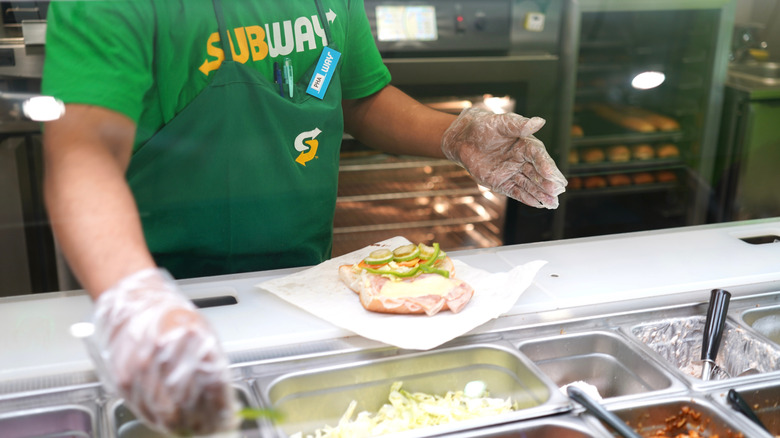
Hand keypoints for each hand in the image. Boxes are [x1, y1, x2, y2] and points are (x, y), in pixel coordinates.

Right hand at [88, 268, 237, 434]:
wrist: (133, 302)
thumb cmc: (169, 315)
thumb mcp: (202, 332)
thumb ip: (214, 364)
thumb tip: (224, 398)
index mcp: (192, 338)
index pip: (213, 385)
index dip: (221, 407)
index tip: (227, 419)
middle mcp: (165, 355)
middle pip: (190, 404)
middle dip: (204, 422)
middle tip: (211, 429)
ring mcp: (142, 369)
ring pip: (166, 414)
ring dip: (182, 426)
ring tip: (193, 429)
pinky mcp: (124, 380)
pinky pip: (144, 410)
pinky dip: (159, 421)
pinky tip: (170, 422)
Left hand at [441, 108, 566, 207]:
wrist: (463, 138)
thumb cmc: (484, 125)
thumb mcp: (500, 123)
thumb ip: (519, 125)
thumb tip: (539, 121)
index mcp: (525, 144)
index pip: (538, 156)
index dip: (546, 165)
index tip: (552, 175)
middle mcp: (522, 159)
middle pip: (538, 173)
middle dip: (548, 183)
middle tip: (558, 191)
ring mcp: (512, 172)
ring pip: (530, 185)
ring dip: (541, 194)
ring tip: (553, 203)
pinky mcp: (502, 182)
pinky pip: (516, 192)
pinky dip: (527, 198)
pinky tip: (538, 204)